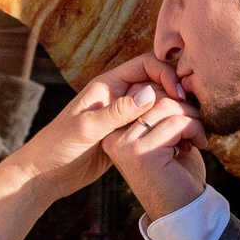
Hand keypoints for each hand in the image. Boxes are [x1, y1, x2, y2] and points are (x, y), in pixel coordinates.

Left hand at [5, 78, 193, 201]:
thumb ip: (116, 113)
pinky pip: (153, 125)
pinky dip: (168, 129)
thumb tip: (149, 94)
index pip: (146, 66)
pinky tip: (182, 142)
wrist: (45, 174)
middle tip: (194, 113)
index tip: (179, 95)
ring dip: (176, 113)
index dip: (166, 74)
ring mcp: (123, 116)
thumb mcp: (86, 129)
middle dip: (177, 94)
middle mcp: (118, 96)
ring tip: (194, 129)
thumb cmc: (57, 147)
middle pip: (157, 84)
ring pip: (158, 106)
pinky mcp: (127, 135)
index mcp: (107, 86)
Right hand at [102, 97, 206, 223]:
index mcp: (116, 131)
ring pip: (166, 106)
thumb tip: (177, 81)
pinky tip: (200, 144)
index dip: (171, 97)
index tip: (189, 116)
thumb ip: (164, 113)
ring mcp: (125, 144)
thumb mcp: (168, 137)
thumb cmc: (178, 174)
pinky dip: (195, 129)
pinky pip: (175, 122)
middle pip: (153, 96)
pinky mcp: (141, 152)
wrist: (183, 213)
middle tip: (199, 124)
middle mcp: (114, 137)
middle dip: (183, 105)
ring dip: (191, 117)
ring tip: (200, 135)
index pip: (143, 93)